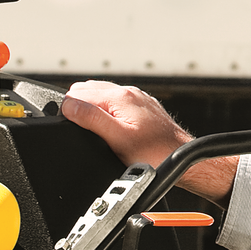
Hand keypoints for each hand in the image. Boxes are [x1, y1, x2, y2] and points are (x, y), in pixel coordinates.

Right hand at [58, 81, 238, 200]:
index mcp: (121, 97)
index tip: (71, 125)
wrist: (182, 158)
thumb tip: (68, 106)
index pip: (79, 92)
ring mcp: (138, 100)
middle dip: (80, 109)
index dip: (70, 109)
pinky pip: (116, 105)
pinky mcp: (142, 109)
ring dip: (93, 110)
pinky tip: (111, 130)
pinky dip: (108, 114)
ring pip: (102, 96)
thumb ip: (91, 118)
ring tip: (97, 132)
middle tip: (84, 131)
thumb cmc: (155, 153)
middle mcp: (130, 93)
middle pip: (89, 91)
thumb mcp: (116, 139)